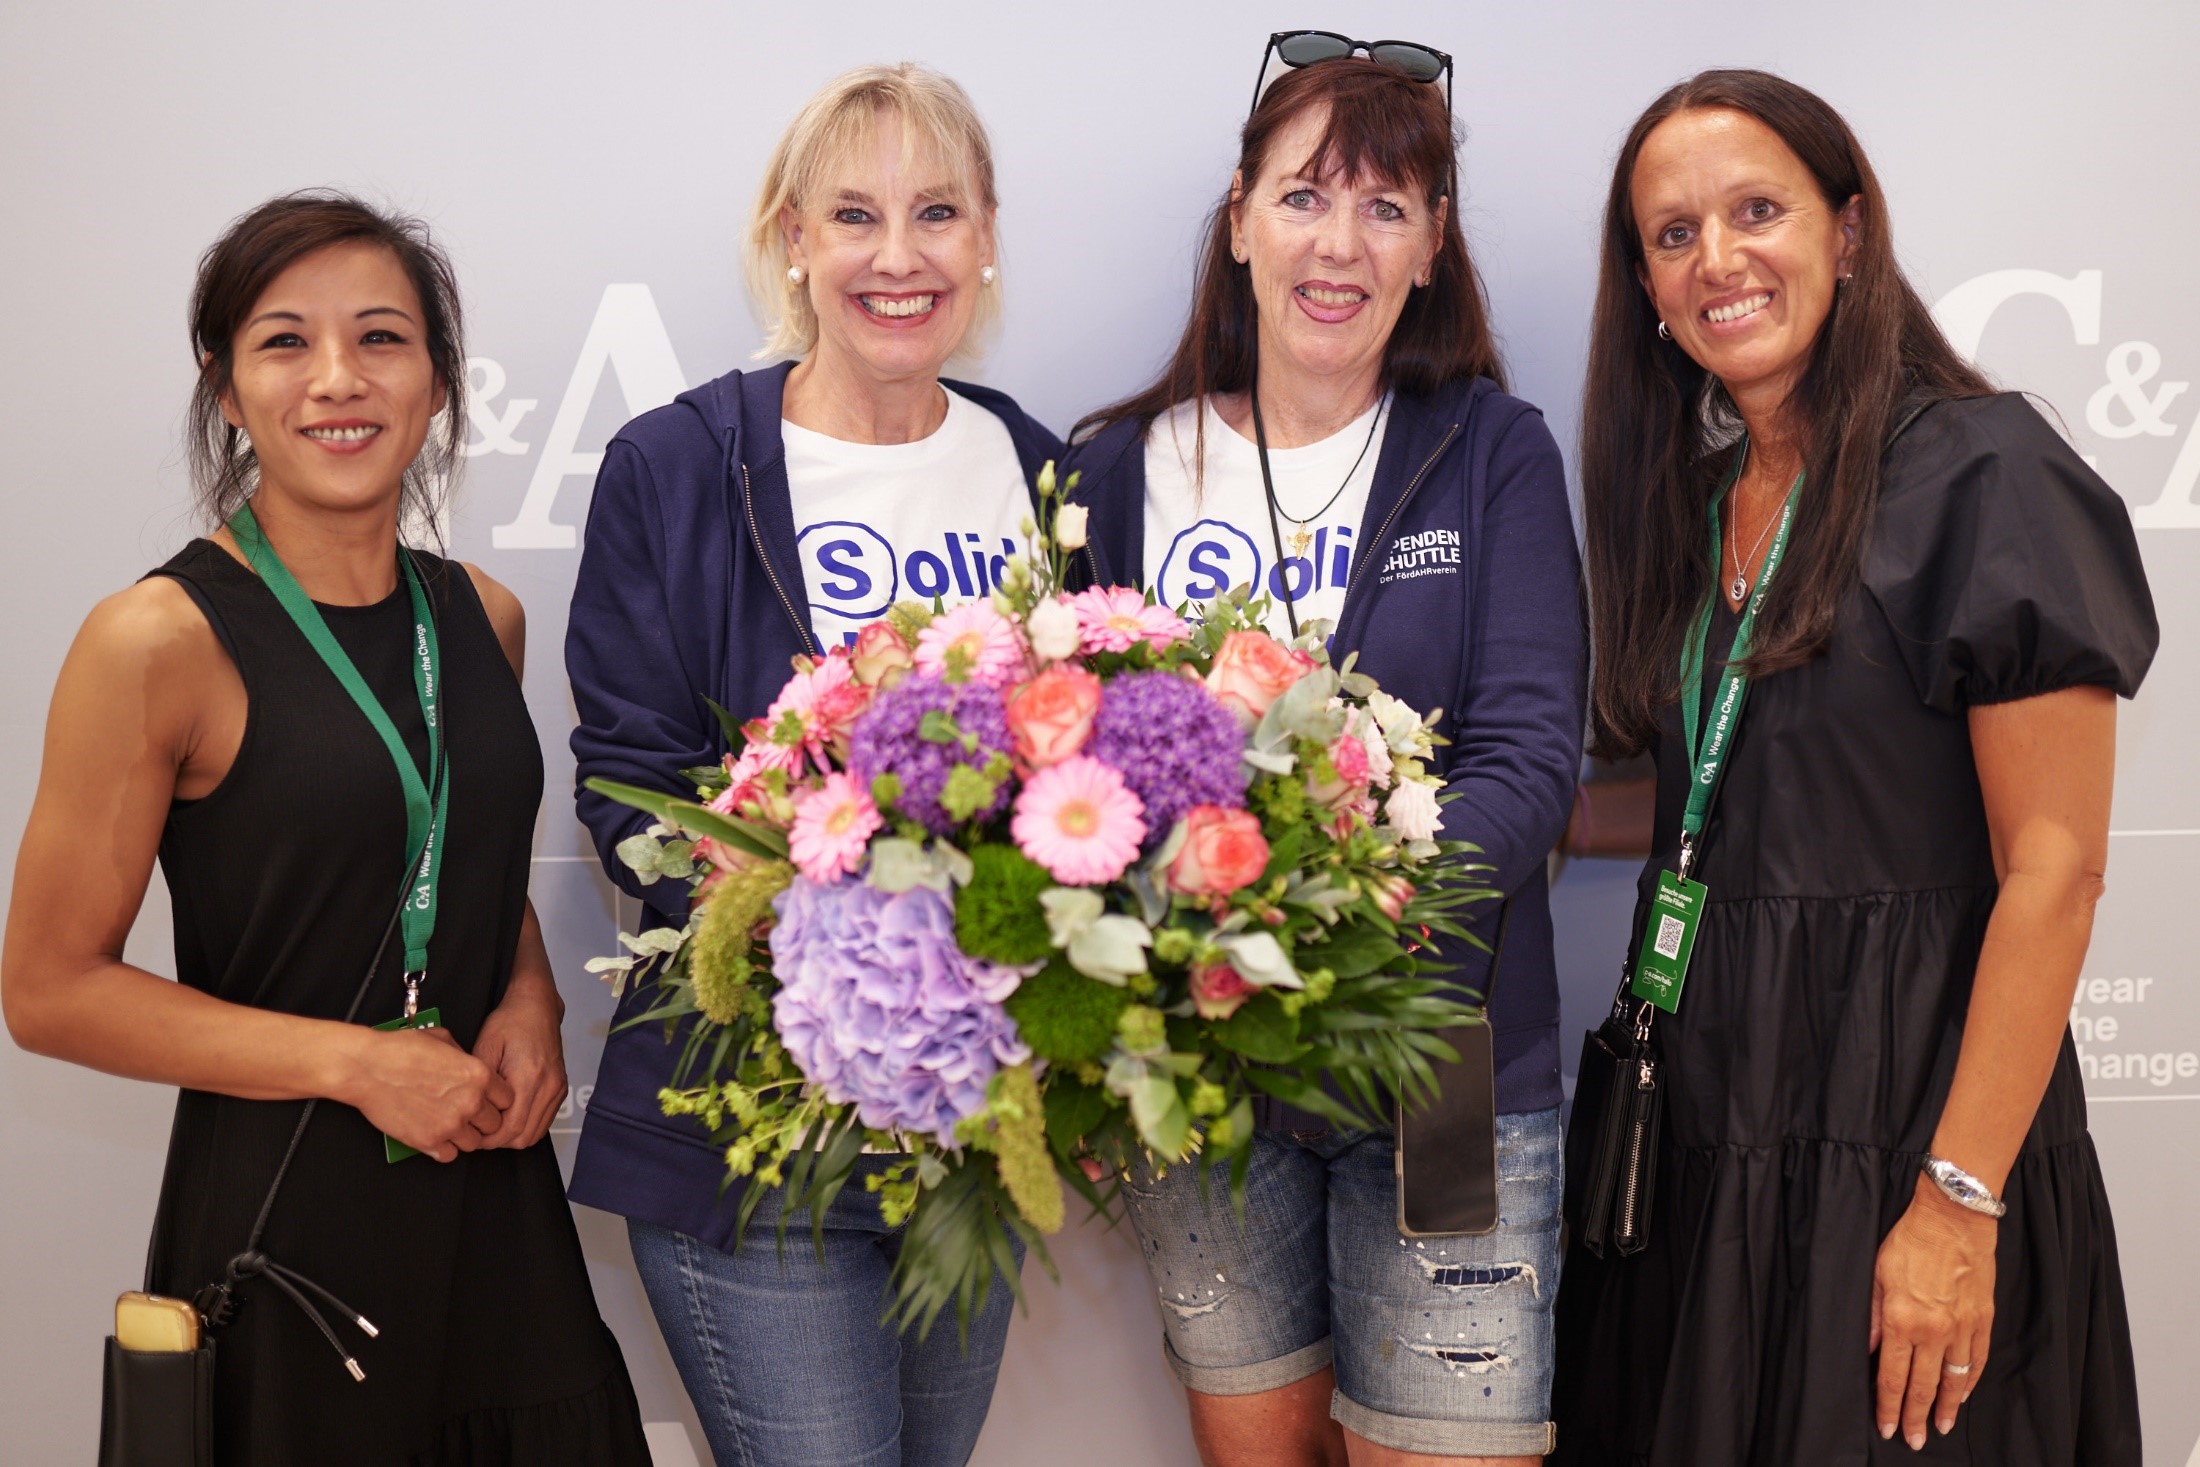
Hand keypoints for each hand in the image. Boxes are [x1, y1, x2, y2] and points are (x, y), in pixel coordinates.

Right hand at [342, 1025, 513, 1162]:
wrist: (367, 1067)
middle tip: (468, 1114)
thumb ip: (465, 1057)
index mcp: (479, 1075)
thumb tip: (469, 1066)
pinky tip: (436, 1135)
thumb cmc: (399, 1050)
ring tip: (450, 1125)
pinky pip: (450, 1155)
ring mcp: (450, 1125)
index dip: (496, 1101)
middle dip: (483, 1120)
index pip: (508, 1099)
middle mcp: (470, 1102)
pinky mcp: (428, 1141)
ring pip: (475, 1143)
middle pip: (494, 1124)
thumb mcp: (443, 1039)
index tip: (487, 1102)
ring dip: (464, 1136)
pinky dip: (444, 1148)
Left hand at [470, 978, 567, 1148]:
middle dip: (499, 1141)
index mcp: (529, 1078)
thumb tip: (472, 1111)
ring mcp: (557, 1089)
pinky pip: (544, 1122)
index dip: (489, 1139)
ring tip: (493, 1125)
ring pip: (536, 1134)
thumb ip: (481, 1083)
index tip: (472, 1134)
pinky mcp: (560, 1089)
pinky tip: (510, 1118)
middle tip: (479, 1132)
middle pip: (524, 1137)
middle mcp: (548, 1087)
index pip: (511, 1128)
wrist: (537, 1006)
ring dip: (513, 1136)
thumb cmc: (510, 1022)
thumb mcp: (485, 1047)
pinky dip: (527, 1127)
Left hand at [1871, 1175, 1997, 1448]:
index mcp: (1901, 1321)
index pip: (1892, 1377)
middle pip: (1923, 1386)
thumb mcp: (1877, 1275)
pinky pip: (1977, 1360)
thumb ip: (1871, 1316)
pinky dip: (1970, 1382)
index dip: (1888, 1407)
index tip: (1887, 1428)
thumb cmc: (1910, 1241)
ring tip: (1942, 1427)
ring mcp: (1961, 1328)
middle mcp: (1933, 1331)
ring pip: (1954, 1380)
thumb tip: (1865, 1349)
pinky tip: (1964, 1394)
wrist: (1953, 1219)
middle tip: (1914, 1441)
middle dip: (1916, 1417)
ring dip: (1947, 1408)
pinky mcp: (1982, 1320)